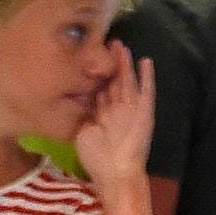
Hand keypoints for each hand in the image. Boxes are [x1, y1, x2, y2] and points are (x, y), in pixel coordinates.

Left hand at [75, 51, 157, 187]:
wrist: (115, 172)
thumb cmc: (96, 158)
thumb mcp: (82, 131)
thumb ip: (80, 114)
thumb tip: (68, 100)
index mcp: (101, 113)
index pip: (97, 87)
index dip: (92, 73)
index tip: (84, 55)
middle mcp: (116, 108)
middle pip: (112, 80)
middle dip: (108, 62)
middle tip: (105, 42)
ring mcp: (131, 109)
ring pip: (126, 80)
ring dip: (124, 63)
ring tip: (121, 45)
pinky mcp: (144, 113)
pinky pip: (146, 92)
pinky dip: (147, 77)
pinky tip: (146, 61)